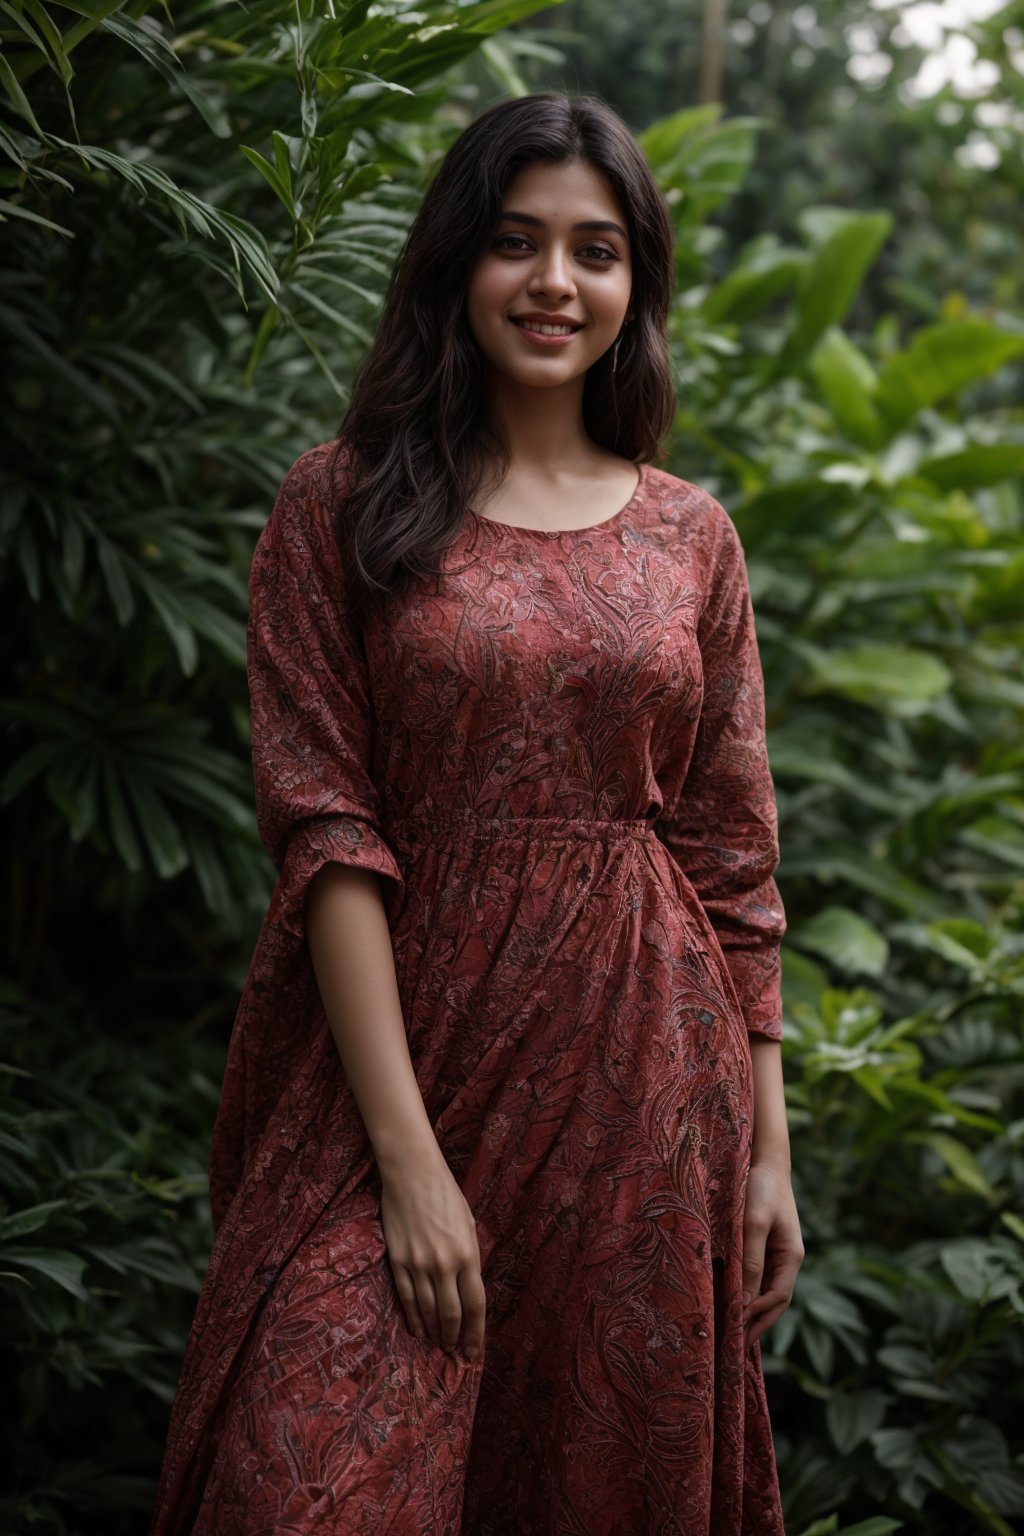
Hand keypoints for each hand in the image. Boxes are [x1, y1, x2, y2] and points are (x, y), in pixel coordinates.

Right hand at [379, 1146, 485, 1362]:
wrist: (412, 1174)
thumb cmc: (446, 1195)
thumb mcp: (468, 1224)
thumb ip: (470, 1257)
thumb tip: (468, 1285)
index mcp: (468, 1254)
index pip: (475, 1305)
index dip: (475, 1333)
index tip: (474, 1352)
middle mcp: (444, 1264)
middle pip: (451, 1314)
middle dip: (455, 1338)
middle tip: (455, 1353)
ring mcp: (418, 1264)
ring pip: (428, 1311)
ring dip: (434, 1333)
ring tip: (439, 1345)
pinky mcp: (398, 1261)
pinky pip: (406, 1298)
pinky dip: (413, 1318)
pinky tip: (418, 1331)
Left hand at [741, 1161, 803, 1349]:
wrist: (764, 1159)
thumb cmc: (760, 1188)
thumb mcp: (754, 1223)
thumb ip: (751, 1261)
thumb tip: (746, 1300)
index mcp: (791, 1256)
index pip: (777, 1297)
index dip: (758, 1315)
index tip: (736, 1329)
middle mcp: (786, 1258)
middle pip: (775, 1300)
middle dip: (758, 1323)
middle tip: (736, 1347)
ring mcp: (776, 1252)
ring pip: (766, 1290)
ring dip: (752, 1312)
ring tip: (734, 1333)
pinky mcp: (763, 1244)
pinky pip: (757, 1276)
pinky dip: (748, 1293)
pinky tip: (733, 1301)